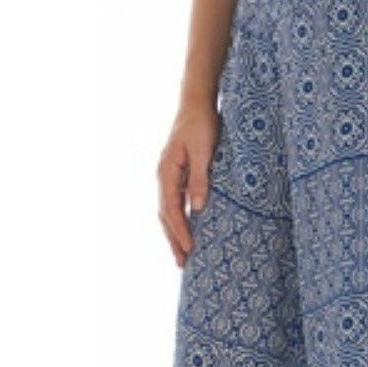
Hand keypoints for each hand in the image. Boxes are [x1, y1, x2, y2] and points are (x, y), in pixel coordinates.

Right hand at [158, 100, 218, 267]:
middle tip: (182, 264)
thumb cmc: (201, 124)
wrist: (196, 102)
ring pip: (169, 210)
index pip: (171, 209)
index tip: (189, 249)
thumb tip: (198, 208)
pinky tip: (188, 228)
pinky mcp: (178, 172)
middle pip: (166, 215)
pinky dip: (179, 218)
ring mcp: (169, 175)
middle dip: (173, 240)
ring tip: (183, 254)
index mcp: (167, 172)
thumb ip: (200, 179)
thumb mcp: (204, 151)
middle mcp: (164, 176)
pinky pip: (175, 201)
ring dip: (175, 232)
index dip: (180, 232)